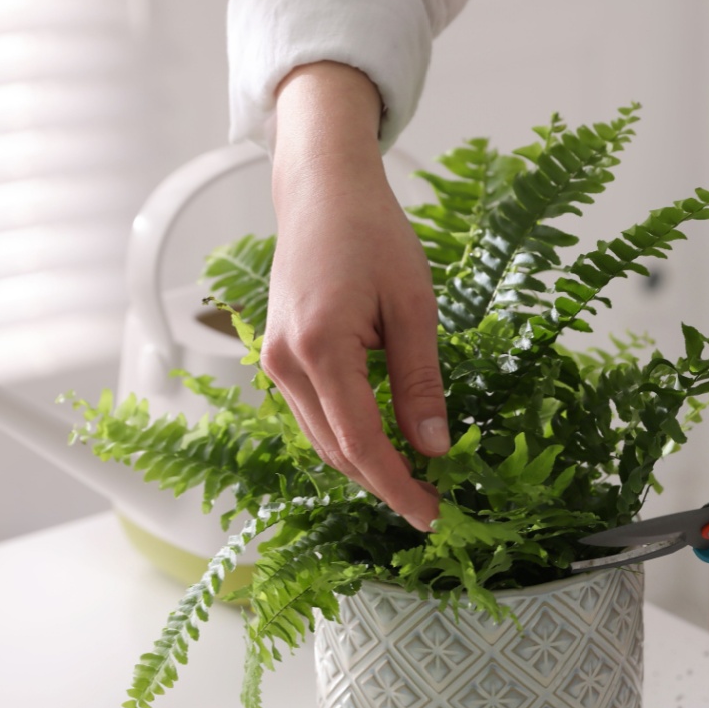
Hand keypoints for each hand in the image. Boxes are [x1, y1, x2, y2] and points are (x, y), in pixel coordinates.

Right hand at [262, 62, 445, 530]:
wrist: (323, 192)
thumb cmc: (375, 235)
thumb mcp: (415, 307)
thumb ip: (421, 383)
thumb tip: (434, 450)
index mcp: (319, 347)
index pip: (361, 443)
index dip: (397, 486)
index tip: (432, 515)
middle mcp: (285, 363)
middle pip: (336, 451)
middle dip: (384, 485)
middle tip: (433, 505)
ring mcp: (274, 362)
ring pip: (322, 439)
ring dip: (366, 467)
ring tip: (416, 482)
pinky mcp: (279, 358)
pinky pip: (314, 416)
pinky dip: (349, 439)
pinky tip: (386, 446)